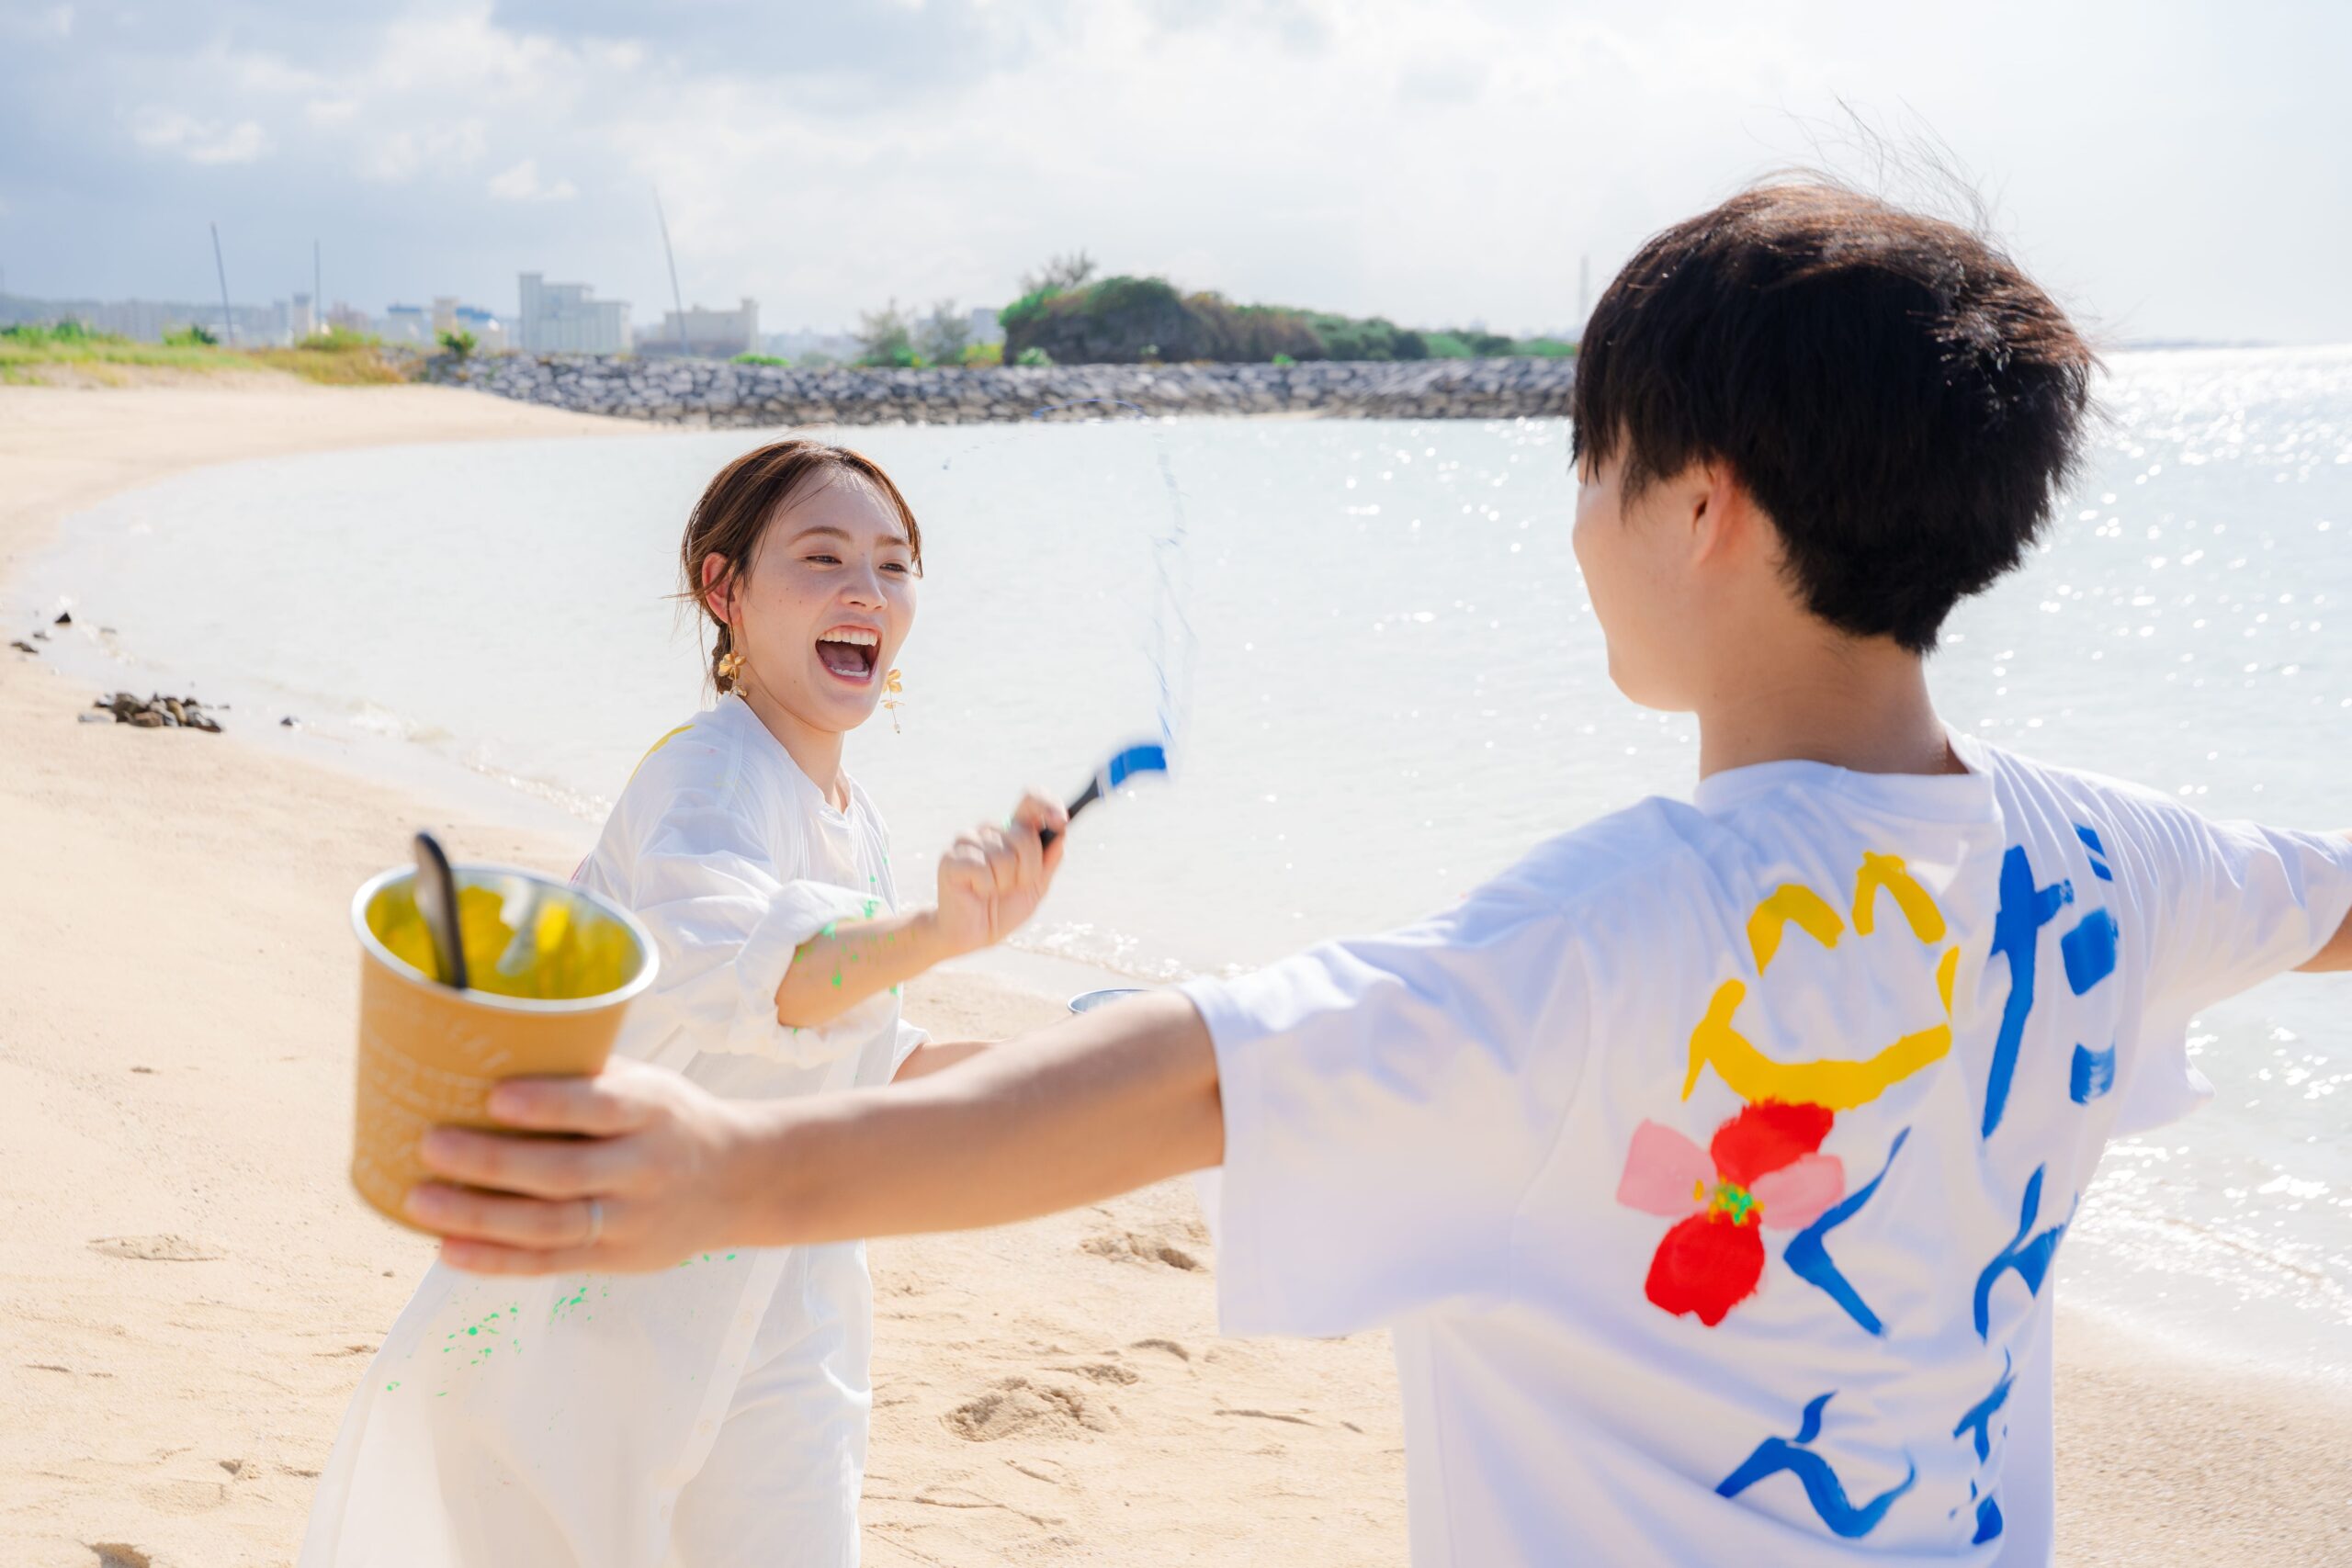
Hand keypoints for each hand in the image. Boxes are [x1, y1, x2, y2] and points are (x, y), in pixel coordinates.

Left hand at [406, 1058, 756, 1275]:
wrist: (739, 1182)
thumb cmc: (670, 1119)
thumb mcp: (649, 1084)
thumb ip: (587, 1077)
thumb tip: (493, 1048)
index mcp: (654, 1112)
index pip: (601, 1108)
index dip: (548, 1105)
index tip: (494, 1096)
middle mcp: (646, 1169)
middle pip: (564, 1173)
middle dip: (493, 1163)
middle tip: (431, 1145)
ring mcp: (632, 1221)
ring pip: (550, 1225)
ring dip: (480, 1217)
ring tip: (421, 1200)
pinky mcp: (617, 1259)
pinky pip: (550, 1264)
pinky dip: (496, 1261)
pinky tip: (448, 1249)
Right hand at [931, 791, 1067, 955]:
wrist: (974, 934)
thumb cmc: (1003, 908)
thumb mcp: (1036, 887)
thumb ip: (1049, 861)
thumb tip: (1061, 834)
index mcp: (1012, 833)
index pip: (1030, 802)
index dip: (1047, 804)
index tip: (1062, 821)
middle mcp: (989, 831)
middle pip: (1024, 835)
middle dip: (1028, 868)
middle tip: (1013, 886)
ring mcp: (968, 841)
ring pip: (1004, 855)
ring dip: (1005, 882)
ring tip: (992, 891)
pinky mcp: (950, 858)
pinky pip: (982, 868)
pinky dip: (986, 887)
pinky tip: (976, 891)